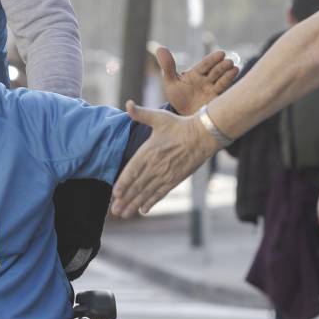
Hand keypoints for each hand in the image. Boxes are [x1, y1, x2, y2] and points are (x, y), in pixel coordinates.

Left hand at [111, 101, 219, 216]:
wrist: (203, 135)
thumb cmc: (180, 125)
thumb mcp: (159, 117)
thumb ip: (141, 114)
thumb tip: (128, 105)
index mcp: (148, 151)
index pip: (132, 170)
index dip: (123, 183)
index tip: (115, 194)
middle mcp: (155, 165)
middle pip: (137, 185)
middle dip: (125, 199)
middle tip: (115, 211)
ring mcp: (166, 174)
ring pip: (147, 192)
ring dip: (135, 204)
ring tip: (124, 214)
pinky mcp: (175, 179)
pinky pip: (161, 193)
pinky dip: (151, 202)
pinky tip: (144, 210)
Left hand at [156, 46, 238, 115]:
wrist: (182, 119)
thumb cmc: (177, 98)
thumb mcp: (170, 83)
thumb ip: (167, 66)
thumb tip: (160, 48)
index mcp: (196, 74)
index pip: (205, 65)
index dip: (213, 59)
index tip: (221, 54)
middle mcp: (206, 80)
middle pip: (215, 71)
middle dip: (222, 66)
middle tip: (228, 61)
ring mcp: (212, 89)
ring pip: (222, 79)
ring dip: (228, 73)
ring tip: (234, 68)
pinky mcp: (217, 99)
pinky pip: (224, 90)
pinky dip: (230, 83)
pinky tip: (236, 76)